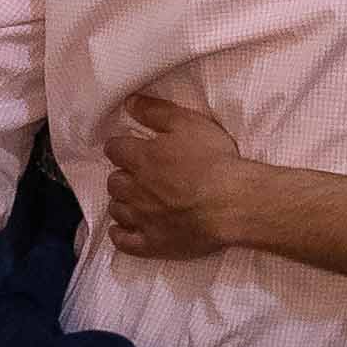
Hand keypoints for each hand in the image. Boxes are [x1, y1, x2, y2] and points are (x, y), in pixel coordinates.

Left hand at [102, 94, 254, 262]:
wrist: (232, 203)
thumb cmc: (214, 159)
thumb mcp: (188, 123)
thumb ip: (155, 112)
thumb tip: (129, 102)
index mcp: (140, 158)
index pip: (114, 149)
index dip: (122, 146)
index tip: (131, 146)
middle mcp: (134, 189)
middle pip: (114, 181)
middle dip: (123, 175)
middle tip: (139, 173)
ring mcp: (141, 219)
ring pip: (116, 209)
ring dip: (122, 202)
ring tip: (135, 199)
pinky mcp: (152, 244)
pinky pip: (124, 242)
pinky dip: (120, 234)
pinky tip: (123, 229)